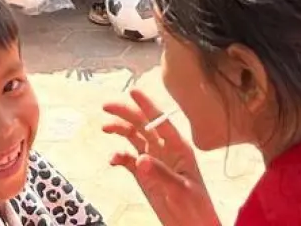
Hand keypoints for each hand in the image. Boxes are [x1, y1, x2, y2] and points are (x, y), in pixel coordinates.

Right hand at [103, 90, 218, 225]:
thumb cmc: (196, 208)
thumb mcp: (181, 191)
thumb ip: (161, 174)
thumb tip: (140, 159)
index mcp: (179, 149)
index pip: (161, 122)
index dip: (148, 106)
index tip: (133, 91)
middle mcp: (164, 150)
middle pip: (143, 125)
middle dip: (125, 113)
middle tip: (106, 106)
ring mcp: (153, 162)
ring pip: (133, 138)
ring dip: (119, 131)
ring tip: (104, 128)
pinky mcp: (144, 175)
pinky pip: (128, 160)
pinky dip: (118, 156)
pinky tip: (112, 160)